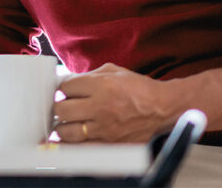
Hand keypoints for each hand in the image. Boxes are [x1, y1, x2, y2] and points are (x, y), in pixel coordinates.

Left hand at [54, 63, 177, 142]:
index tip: (65, 92)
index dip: (62, 89)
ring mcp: (104, 128)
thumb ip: (89, 76)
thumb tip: (67, 83)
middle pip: (61, 110)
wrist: (161, 109)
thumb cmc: (138, 89)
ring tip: (68, 123)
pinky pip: (80, 149)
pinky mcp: (109, 145)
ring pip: (67, 132)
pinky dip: (73, 144)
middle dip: (59, 107)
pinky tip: (74, 137)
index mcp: (101, 85)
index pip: (65, 88)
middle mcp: (101, 107)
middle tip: (64, 107)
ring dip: (63, 127)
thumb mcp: (114, 71)